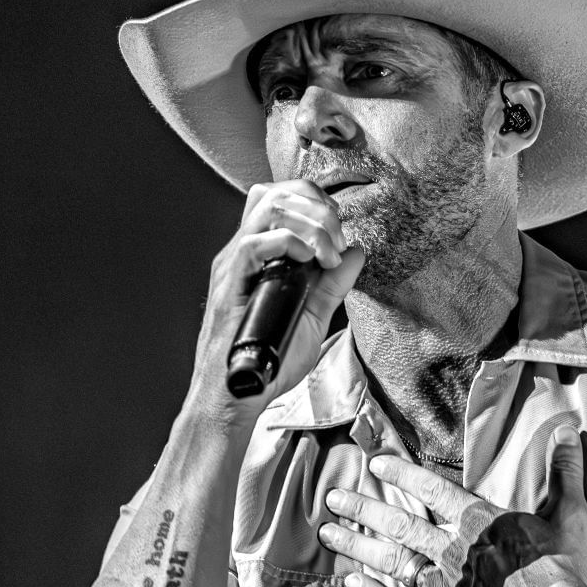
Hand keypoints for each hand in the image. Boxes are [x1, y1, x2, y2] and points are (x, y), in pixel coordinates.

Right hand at [189, 180, 366, 421]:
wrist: (238, 394)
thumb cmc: (268, 358)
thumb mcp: (313, 317)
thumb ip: (333, 286)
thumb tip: (357, 253)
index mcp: (260, 254)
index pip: (282, 198)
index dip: (317, 203)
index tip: (341, 235)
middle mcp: (243, 251)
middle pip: (278, 193)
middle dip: (319, 209)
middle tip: (339, 242)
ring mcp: (234, 264)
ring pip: (268, 208)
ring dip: (310, 225)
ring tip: (328, 255)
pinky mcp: (229, 283)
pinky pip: (254, 243)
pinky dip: (289, 243)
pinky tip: (308, 263)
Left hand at [318, 425, 586, 586]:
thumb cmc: (564, 573)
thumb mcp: (569, 517)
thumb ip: (564, 473)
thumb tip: (571, 431)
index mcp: (482, 522)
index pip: (434, 489)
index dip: (402, 475)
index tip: (375, 465)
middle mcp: (454, 550)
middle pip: (400, 524)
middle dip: (362, 509)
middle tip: (332, 498)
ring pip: (392, 561)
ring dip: (357, 546)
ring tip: (328, 534)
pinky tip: (352, 584)